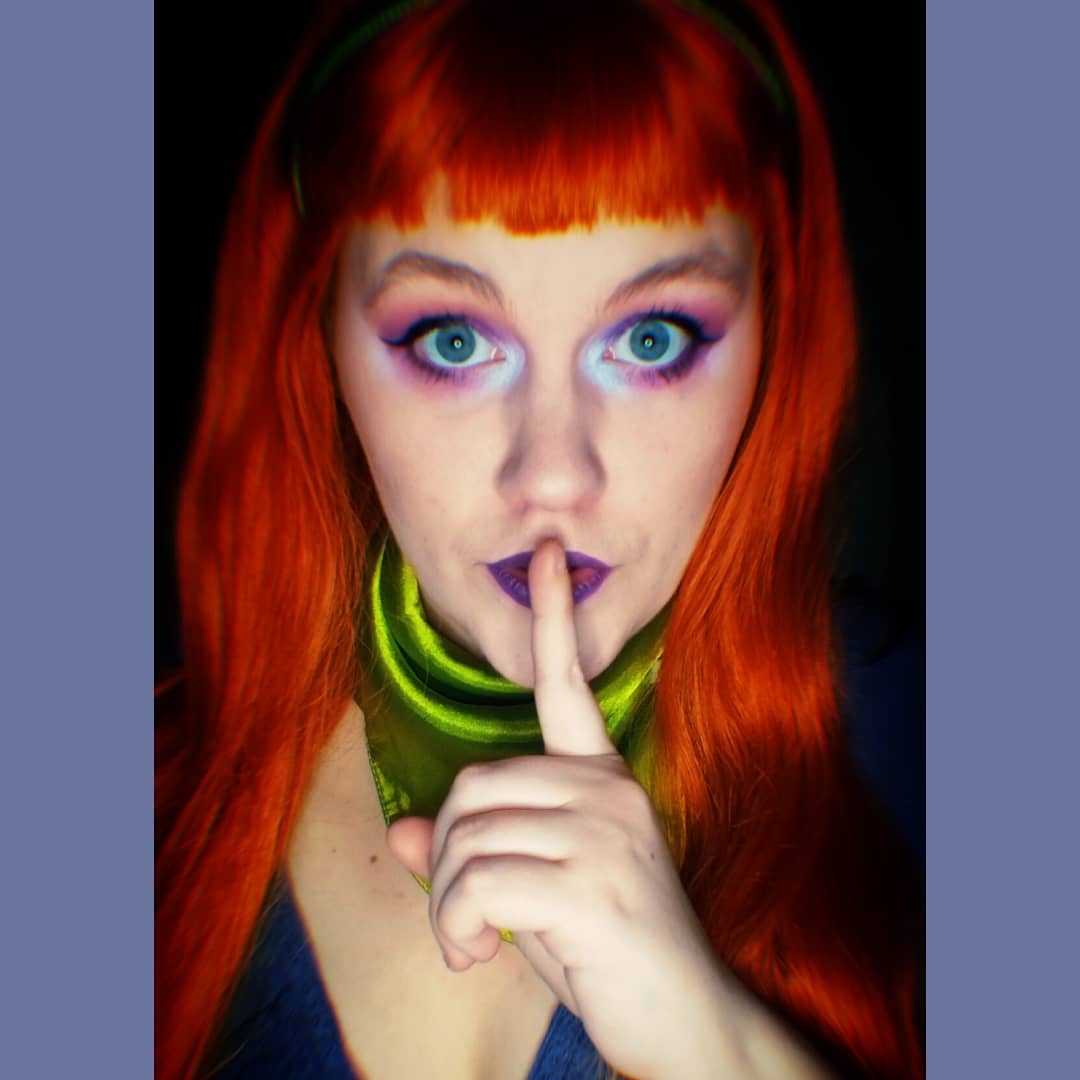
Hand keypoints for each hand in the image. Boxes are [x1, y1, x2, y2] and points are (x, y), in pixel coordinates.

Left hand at [387, 539, 735, 1077]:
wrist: (686, 1024)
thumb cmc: (606, 953)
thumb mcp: (529, 896)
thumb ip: (471, 856)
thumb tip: (399, 833)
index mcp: (600, 779)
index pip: (568, 685)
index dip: (552, 616)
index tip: (547, 551)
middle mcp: (607, 789)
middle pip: (470, 785)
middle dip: (442, 858)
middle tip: (461, 916)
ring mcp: (605, 831)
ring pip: (465, 837)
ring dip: (447, 904)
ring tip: (474, 943)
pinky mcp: (591, 882)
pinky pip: (476, 882)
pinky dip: (455, 927)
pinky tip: (479, 956)